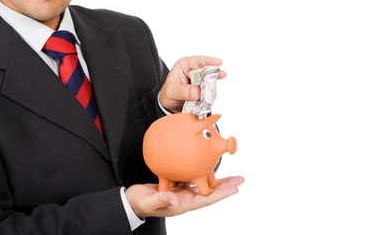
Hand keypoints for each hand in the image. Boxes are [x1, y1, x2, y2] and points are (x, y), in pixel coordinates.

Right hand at [125, 176, 243, 217]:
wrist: (131, 202)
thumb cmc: (139, 203)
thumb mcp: (149, 202)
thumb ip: (162, 200)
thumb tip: (176, 199)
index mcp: (182, 204)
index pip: (206, 199)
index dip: (221, 194)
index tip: (234, 189)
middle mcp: (186, 199)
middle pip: (210, 192)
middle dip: (225, 186)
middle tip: (240, 179)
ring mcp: (182, 193)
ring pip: (204, 185)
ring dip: (217, 181)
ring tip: (231, 176)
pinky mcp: (177, 186)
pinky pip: (193, 179)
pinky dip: (202, 173)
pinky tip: (206, 167)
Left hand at [159, 56, 226, 112]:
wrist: (170, 104)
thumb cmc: (169, 93)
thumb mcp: (173, 92)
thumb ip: (184, 91)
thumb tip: (197, 92)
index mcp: (184, 65)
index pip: (197, 61)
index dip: (208, 61)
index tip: (218, 62)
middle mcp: (193, 70)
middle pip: (207, 68)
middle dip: (214, 72)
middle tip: (222, 75)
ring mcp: (200, 78)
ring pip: (210, 79)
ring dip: (212, 85)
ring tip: (212, 92)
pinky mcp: (204, 87)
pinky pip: (210, 88)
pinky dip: (211, 92)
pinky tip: (209, 97)